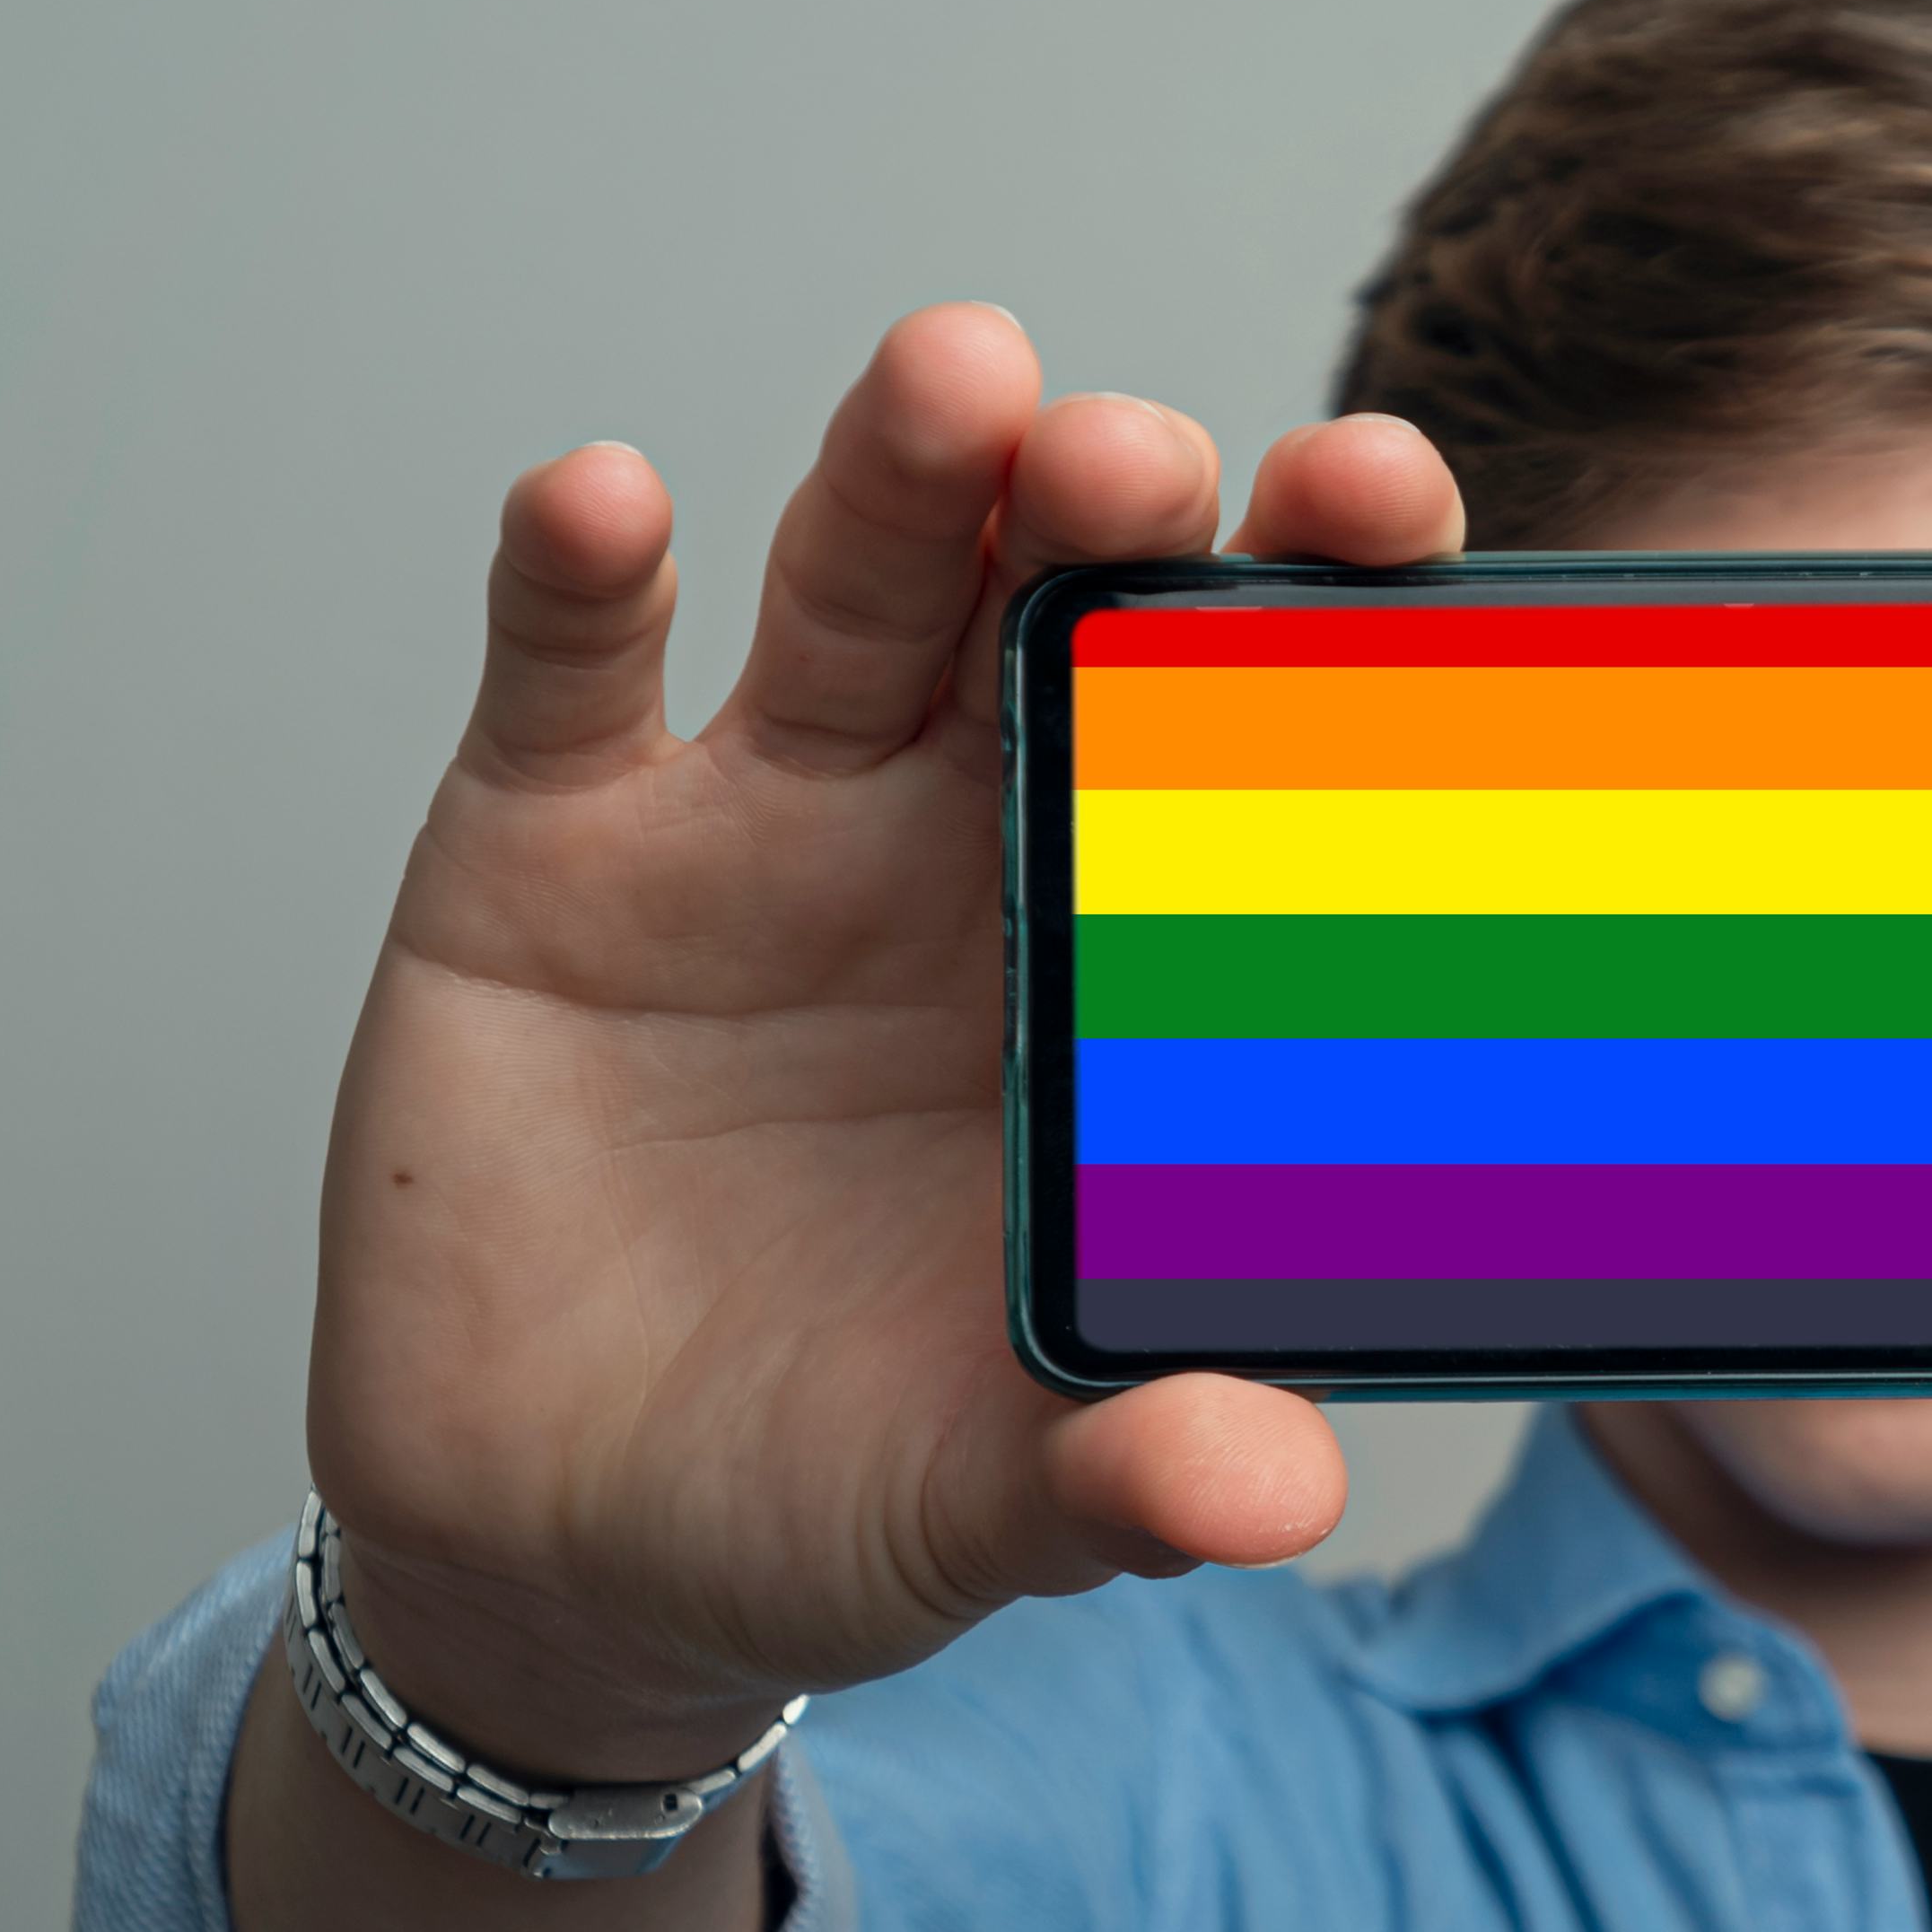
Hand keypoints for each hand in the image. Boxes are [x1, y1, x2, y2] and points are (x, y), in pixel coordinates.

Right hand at [295, 313, 1459, 1766]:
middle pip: (1064, 610)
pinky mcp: (549, 845)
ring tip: (960, 380)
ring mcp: (759, 825)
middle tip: (1145, 457)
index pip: (1259, 738)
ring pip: (854, 588)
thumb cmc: (823, 1492)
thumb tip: (1278, 1493)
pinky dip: (577, 576)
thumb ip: (1124, 1481)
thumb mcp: (982, 1507)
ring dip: (902, 473)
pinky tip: (604, 504)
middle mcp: (969, 843)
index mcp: (1130, 965)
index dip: (1324, 609)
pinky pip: (571, 671)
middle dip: (1111, 506)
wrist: (554, 1550)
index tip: (1382, 511)